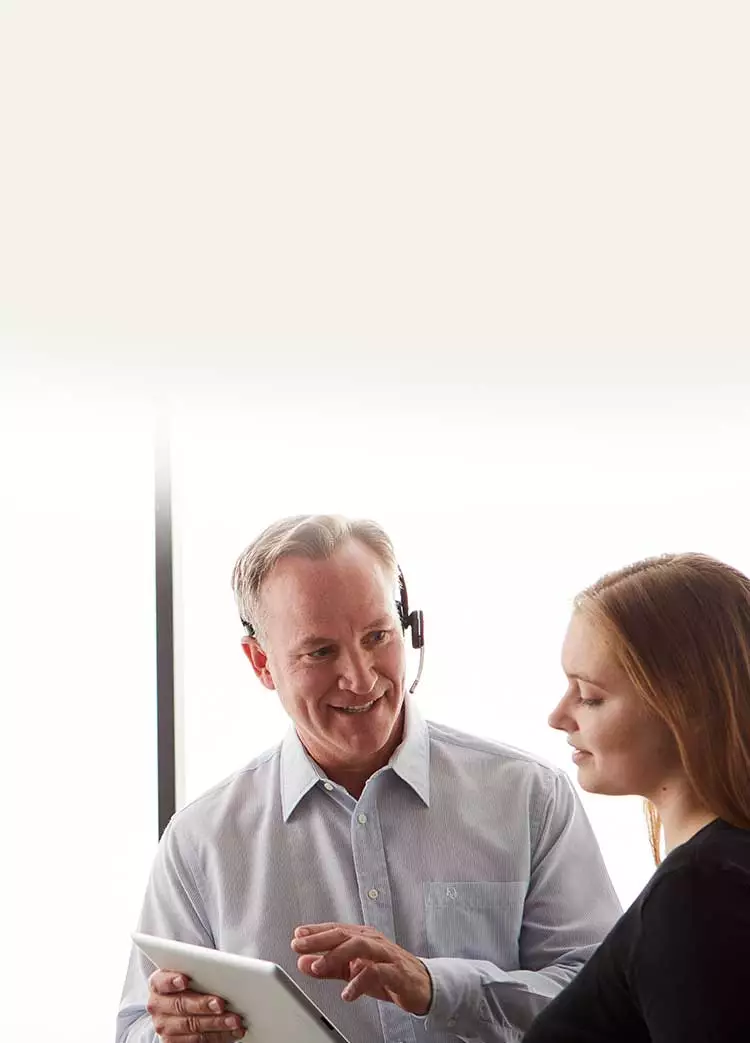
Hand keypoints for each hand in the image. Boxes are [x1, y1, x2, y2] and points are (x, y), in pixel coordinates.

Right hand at [146, 969, 245, 1042]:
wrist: (183, 1007)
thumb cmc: (190, 985)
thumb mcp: (190, 974)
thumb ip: (198, 971)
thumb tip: (220, 969)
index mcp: (158, 984)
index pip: (161, 982)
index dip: (172, 981)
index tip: (185, 980)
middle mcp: (158, 1006)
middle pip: (180, 1006)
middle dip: (202, 1005)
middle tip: (221, 1004)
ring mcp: (165, 1027)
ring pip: (192, 1026)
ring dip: (216, 1024)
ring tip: (234, 1020)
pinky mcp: (174, 1042)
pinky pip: (198, 1041)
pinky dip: (219, 1036)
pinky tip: (233, 1031)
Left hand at [291, 923, 431, 1014]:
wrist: (422, 985)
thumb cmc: (388, 973)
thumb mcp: (353, 970)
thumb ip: (329, 967)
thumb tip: (304, 962)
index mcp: (362, 937)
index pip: (335, 929)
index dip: (316, 930)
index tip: (297, 935)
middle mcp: (372, 941)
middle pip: (343, 934)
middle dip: (319, 939)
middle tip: (299, 945)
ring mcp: (384, 955)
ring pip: (359, 946)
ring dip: (336, 955)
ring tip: (318, 967)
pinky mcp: (395, 972)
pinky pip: (376, 973)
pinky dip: (359, 982)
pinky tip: (347, 992)